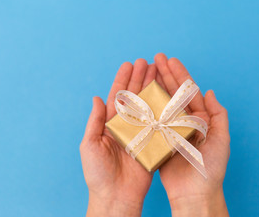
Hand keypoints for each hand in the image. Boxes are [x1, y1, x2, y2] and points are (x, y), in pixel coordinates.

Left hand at [80, 59, 157, 216]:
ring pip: (148, 106)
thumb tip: (96, 98)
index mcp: (110, 124)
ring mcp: (140, 132)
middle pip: (135, 97)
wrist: (116, 196)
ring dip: (152, 88)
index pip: (117, 96)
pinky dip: (163, 108)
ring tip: (158, 72)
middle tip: (147, 62)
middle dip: (140, 78)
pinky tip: (168, 95)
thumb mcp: (90, 145)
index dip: (122, 80)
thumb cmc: (98, 173)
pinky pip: (159, 122)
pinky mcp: (152, 142)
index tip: (129, 64)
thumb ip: (94, 122)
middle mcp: (126, 125)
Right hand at [154, 53, 229, 216]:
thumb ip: (218, 115)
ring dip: (155, 86)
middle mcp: (184, 122)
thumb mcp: (221, 140)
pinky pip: (152, 120)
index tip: (171, 60)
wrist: (195, 193)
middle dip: (165, 75)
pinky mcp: (159, 140)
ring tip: (147, 70)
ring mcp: (170, 130)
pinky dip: (146, 107)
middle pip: (173, 94)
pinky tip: (139, 95)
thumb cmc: (211, 168)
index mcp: (200, 119)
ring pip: (161, 104)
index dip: (180, 75)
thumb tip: (210, 91)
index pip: (189, 92)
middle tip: (156, 58)